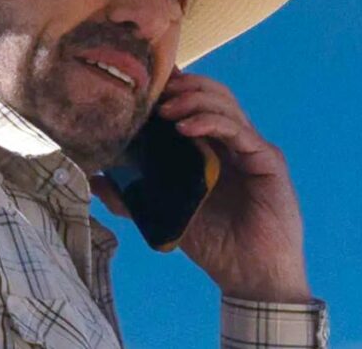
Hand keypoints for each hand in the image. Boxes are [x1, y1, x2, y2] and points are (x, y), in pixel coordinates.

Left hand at [91, 71, 311, 302]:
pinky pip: (238, 130)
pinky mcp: (268, 160)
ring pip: (225, 104)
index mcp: (212, 146)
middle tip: (153, 95)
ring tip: (164, 110)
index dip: (171, 88)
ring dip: (192, 99)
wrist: (250, 275)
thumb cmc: (214, 244)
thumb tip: (94, 181)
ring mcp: (252, 147)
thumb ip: (132, 197)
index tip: (142, 88)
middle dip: (182, 87)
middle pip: (212, 92)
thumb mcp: (165, 213)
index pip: (194, 101)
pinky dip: (211, 122)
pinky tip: (186, 128)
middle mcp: (234, 140)